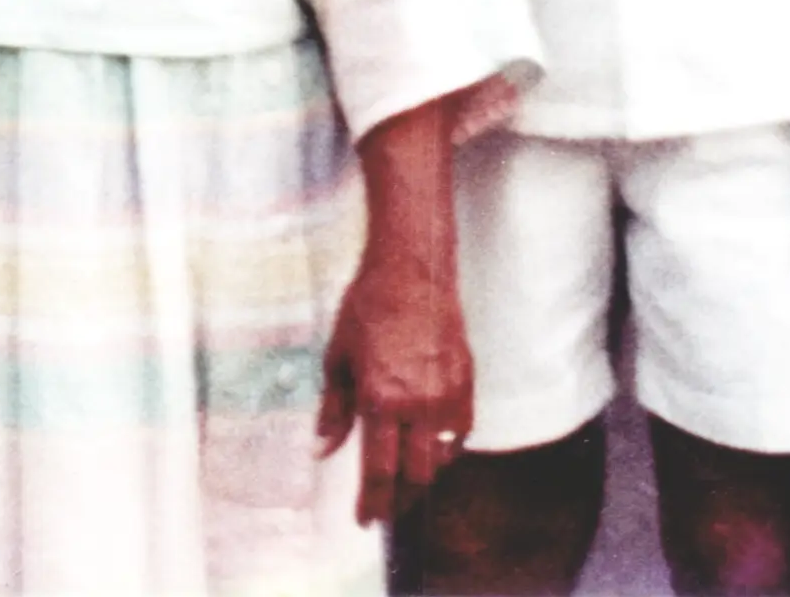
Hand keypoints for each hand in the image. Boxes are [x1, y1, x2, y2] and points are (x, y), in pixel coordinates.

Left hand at [316, 246, 474, 524]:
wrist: (411, 270)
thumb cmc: (367, 309)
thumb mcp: (337, 359)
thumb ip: (333, 410)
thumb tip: (323, 449)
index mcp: (380, 399)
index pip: (379, 471)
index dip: (372, 503)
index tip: (365, 519)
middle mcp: (417, 403)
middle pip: (415, 476)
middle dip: (399, 499)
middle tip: (385, 506)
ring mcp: (447, 394)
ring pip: (441, 458)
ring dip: (422, 474)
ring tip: (406, 478)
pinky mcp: (466, 382)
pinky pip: (460, 431)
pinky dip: (445, 446)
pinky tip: (430, 445)